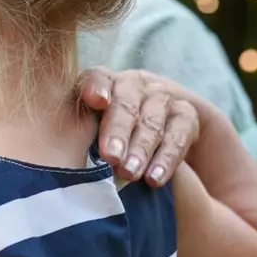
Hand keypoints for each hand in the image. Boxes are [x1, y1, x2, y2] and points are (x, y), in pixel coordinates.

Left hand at [76, 67, 201, 185]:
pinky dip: (166, 159)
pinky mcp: (187, 114)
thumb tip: (69, 172)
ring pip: (152, 121)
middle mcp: (134, 84)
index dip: (96, 87)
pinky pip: (178, 135)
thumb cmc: (113, 133)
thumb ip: (83, 139)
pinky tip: (155, 179)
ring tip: (129, 174)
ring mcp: (162, 96)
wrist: (165, 126)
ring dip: (141, 149)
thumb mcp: (94, 129)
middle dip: (118, 131)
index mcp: (105, 83)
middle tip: (111, 157)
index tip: (96, 101)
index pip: (97, 77)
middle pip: (126, 104)